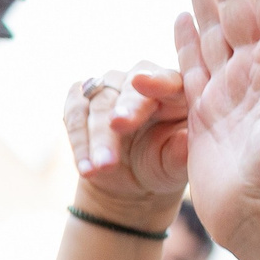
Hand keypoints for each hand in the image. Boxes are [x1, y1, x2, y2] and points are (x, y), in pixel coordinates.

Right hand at [68, 64, 189, 229]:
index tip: (142, 83)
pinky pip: (74, 115)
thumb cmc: (164, 165)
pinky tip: (87, 168)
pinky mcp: (80, 98)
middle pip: (129, 89)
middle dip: (123, 108)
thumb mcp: (176, 166)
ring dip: (98, 137)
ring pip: (98, 104)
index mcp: (175, 90)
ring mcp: (108, 85)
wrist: (133, 179)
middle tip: (117, 125)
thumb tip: (184, 140)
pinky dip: (80, 143)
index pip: (170, 79)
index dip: (157, 80)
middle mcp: (139, 79)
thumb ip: (181, 153)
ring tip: (102, 166)